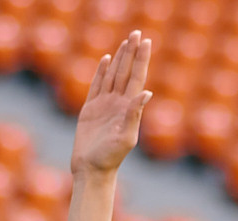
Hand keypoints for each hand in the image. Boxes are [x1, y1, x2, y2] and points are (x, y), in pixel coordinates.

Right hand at [70, 31, 150, 176]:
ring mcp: (104, 105)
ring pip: (113, 75)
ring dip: (120, 58)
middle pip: (126, 72)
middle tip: (137, 33)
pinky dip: (102, 71)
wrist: (91, 170)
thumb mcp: (126, 137)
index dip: (141, 59)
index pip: (137, 77)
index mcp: (128, 108)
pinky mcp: (90, 110)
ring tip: (126, 42)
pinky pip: (97, 85)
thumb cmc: (110, 158)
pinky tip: (106, 60)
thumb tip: (147, 92)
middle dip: (132, 52)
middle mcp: (118, 104)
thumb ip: (135, 114)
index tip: (146, 41)